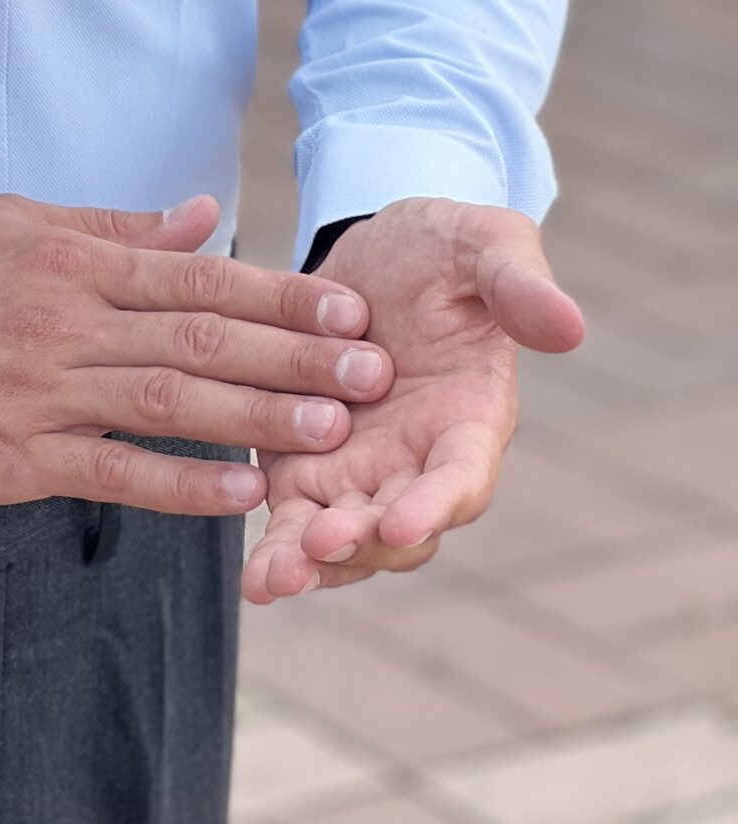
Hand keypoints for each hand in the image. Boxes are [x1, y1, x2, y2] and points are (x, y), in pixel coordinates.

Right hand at [0, 190, 394, 516]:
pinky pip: (114, 471)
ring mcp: (42, 392)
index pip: (197, 276)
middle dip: (296, 355)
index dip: (279, 294)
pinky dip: (182, 483)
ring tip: (334, 427)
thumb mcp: (12, 226)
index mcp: (71, 263)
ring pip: (171, 401)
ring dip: (259, 415)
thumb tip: (201, 217)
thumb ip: (113, 229)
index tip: (347, 309)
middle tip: (373, 370)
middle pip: (201, 336)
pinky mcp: (15, 457)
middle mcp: (66, 323)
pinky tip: (241, 492)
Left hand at [242, 198, 585, 601]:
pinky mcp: (304, 462)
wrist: (372, 250)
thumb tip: (569, 325)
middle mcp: (418, 459)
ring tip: (276, 579)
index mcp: (471, 417)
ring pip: (343, 537)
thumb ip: (519, 283)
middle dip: (362, 543)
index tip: (403, 523)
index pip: (461, 476)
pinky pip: (292, 516)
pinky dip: (276, 549)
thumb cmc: (444, 249)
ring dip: (311, 561)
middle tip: (320, 544)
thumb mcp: (484, 244)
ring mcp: (359, 468)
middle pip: (399, 526)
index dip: (435, 504)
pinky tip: (253, 577)